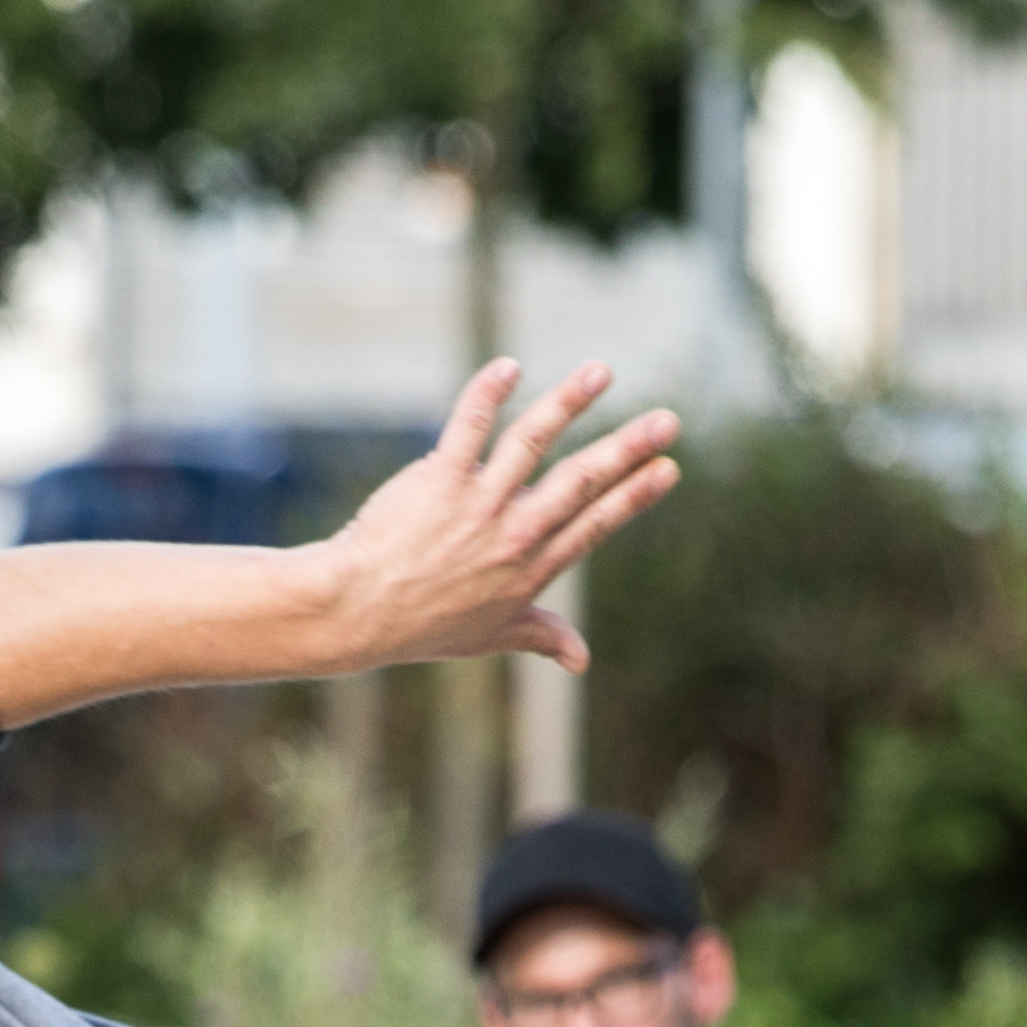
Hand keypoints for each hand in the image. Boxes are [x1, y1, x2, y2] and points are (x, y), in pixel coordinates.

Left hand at [312, 363, 680, 679]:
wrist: (356, 612)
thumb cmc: (422, 624)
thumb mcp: (491, 637)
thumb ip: (542, 637)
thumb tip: (582, 660)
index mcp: (531, 567)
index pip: (595, 524)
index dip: (635, 495)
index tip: (669, 468)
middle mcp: (513, 534)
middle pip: (581, 482)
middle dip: (629, 448)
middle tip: (669, 420)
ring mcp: (478, 504)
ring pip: (532, 442)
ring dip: (570, 403)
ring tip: (602, 372)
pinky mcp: (440, 480)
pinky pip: (468, 426)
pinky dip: (487, 393)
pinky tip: (509, 366)